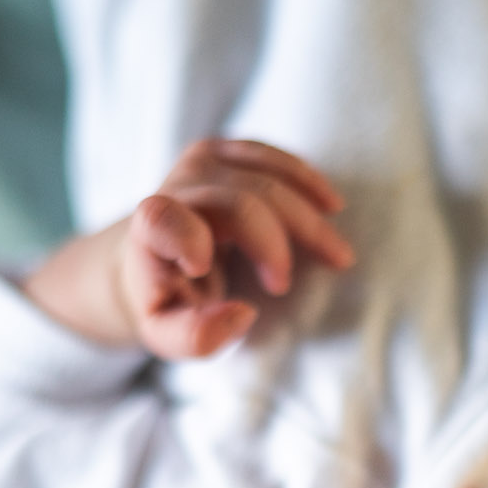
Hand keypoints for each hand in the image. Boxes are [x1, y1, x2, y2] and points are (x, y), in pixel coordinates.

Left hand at [117, 138, 352, 357]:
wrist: (153, 256)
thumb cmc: (166, 299)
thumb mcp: (166, 333)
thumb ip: (193, 335)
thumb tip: (242, 314)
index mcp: (150, 231)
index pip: (163, 221)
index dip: (186, 237)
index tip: (204, 267)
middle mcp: (176, 188)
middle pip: (239, 204)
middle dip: (274, 246)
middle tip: (282, 287)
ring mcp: (201, 164)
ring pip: (267, 180)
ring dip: (308, 219)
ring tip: (337, 255)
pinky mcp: (225, 152)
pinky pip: (272, 157)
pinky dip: (307, 181)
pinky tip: (329, 206)